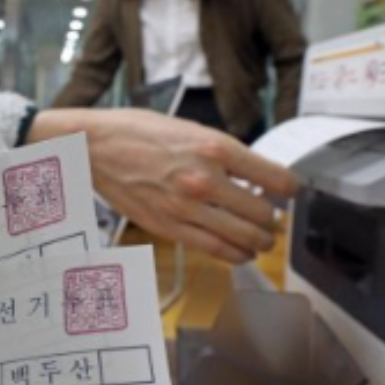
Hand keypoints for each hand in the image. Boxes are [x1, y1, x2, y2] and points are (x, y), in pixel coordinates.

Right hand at [30, 109, 297, 263]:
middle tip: (272, 217)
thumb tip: (250, 174)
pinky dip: (237, 254)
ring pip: (245, 237)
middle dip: (273, 219)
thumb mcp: (189, 129)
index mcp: (215, 147)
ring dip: (260, 240)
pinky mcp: (170, 227)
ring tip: (262, 238)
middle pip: (264, 213)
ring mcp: (188, 207)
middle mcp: (206, 179)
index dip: (289, 189)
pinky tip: (242, 252)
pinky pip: (217, 250)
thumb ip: (221, 152)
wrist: (94, 146)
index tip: (288, 192)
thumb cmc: (136, 132)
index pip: (275, 178)